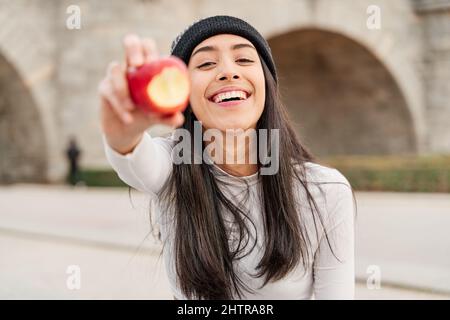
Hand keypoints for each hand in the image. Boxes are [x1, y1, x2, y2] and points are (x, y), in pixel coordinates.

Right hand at [98, 34, 184, 153]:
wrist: (127, 130)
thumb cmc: (147, 115)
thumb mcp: (160, 116)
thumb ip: (169, 116)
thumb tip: (179, 119)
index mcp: (147, 67)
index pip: (147, 46)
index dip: (149, 49)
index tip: (152, 62)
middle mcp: (130, 65)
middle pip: (130, 42)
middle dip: (133, 49)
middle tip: (137, 64)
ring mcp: (115, 74)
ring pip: (114, 69)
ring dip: (122, 88)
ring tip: (131, 107)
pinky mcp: (104, 88)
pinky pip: (109, 91)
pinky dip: (119, 105)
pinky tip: (128, 118)